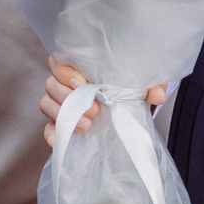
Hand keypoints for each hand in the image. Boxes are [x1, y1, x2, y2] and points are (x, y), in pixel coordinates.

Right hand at [41, 59, 167, 147]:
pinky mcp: (62, 124)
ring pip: (47, 104)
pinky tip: (57, 141)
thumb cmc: (130, 89)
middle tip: (94, 110)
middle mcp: (65, 84)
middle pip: (51, 85)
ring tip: (86, 126)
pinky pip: (48, 128)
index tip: (82, 83)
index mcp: (79, 68)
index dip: (65, 72)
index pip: (59, 62)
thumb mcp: (143, 84)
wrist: (131, 108)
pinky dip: (51, 134)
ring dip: (64, 115)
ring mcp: (61, 105)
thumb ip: (151, 85)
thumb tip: (156, 95)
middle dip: (70, 98)